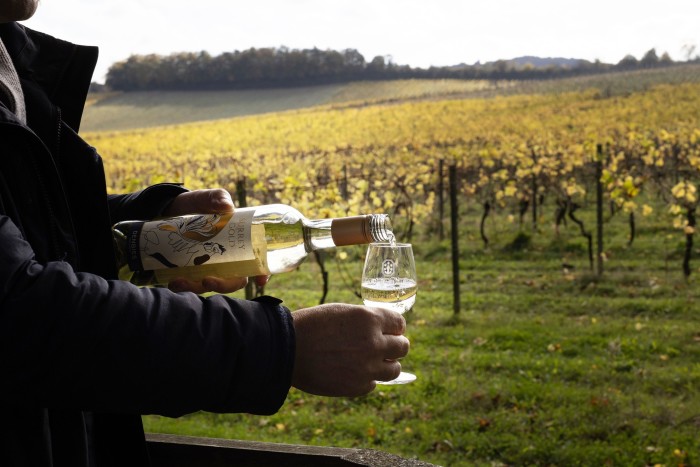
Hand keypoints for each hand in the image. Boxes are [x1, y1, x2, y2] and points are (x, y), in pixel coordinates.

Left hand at [163, 189, 269, 293]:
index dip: (262, 274)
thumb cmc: (200, 204)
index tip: (260, 281)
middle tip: (207, 280)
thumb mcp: (209, 198)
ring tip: (179, 281)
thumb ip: (218, 198)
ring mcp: (209, 267)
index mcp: (240, 244)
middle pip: (234, 281)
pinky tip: (173, 282)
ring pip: (209, 285)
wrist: (172, 209)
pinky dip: (183, 286)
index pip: (257, 263)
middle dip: (223, 286)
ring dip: (196, 288)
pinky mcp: (191, 271)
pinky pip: (190, 284)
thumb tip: (226, 207)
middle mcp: (228, 260)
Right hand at [291, 304, 409, 396]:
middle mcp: (373, 343)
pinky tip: (353, 372)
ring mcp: (367, 367)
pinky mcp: (358, 386)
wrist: (287, 350)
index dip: (394, 327)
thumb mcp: (342, 313)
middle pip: (403, 347)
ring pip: (394, 369)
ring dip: (386, 365)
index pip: (399, 323)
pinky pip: (374, 384)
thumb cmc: (311, 326)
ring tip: (372, 362)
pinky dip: (367, 379)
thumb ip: (366, 322)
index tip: (390, 330)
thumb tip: (383, 331)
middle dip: (395, 346)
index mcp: (369, 319)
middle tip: (384, 347)